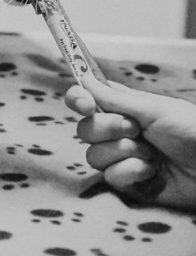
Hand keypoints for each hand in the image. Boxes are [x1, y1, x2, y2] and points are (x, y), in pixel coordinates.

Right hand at [65, 76, 195, 208]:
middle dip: (107, 128)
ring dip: (123, 152)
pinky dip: (131, 172)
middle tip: (135, 129)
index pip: (87, 99)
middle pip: (85, 128)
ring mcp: (123, 158)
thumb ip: (114, 97)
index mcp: (123, 107)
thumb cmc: (189, 129)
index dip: (78, 99)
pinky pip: (110, 177)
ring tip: (150, 154)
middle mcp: (118, 132)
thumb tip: (83, 79)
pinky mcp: (130, 184)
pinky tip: (152, 173)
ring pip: (94, 155)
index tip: (84, 103)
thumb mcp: (152, 107)